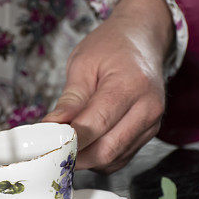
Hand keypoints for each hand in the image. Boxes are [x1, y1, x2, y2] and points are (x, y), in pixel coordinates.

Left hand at [43, 0, 173, 172]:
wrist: (142, 38)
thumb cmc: (111, 46)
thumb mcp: (82, 64)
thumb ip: (70, 100)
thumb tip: (51, 128)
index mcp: (130, 85)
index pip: (96, 124)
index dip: (70, 141)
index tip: (46, 146)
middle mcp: (147, 108)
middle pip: (107, 150)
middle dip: (76, 156)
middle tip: (51, 151)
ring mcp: (152, 123)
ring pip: (114, 159)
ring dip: (87, 160)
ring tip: (66, 145)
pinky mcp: (149, 133)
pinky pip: (121, 157)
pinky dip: (100, 158)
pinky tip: (86, 144)